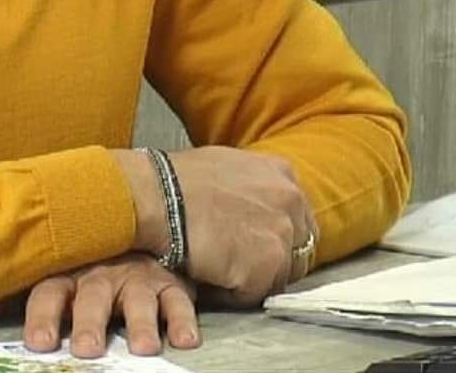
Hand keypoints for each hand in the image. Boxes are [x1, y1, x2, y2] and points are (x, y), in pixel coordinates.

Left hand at [22, 253, 197, 358]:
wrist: (135, 229)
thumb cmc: (82, 266)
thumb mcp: (49, 278)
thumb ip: (11, 296)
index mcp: (66, 273)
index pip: (48, 292)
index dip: (42, 317)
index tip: (38, 343)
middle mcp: (100, 274)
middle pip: (93, 296)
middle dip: (89, 322)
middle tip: (87, 349)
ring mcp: (137, 277)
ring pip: (138, 299)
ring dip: (141, 323)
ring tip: (143, 348)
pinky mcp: (170, 282)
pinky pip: (179, 300)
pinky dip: (183, 319)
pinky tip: (186, 340)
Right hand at [170, 146, 317, 302]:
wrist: (158, 196)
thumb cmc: (178, 180)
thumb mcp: (227, 163)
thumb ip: (254, 183)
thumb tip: (256, 202)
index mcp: (282, 174)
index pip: (298, 217)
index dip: (276, 233)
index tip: (257, 242)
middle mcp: (290, 202)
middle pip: (297, 248)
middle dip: (271, 258)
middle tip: (238, 259)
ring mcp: (281, 235)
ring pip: (278, 274)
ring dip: (251, 276)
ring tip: (217, 264)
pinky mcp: (266, 267)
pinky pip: (254, 293)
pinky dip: (232, 291)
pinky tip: (209, 272)